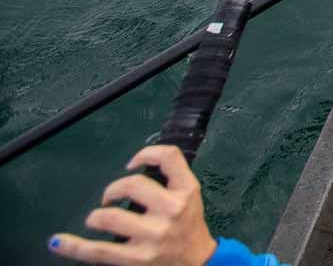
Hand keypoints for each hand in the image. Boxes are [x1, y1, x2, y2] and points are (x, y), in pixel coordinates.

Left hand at [49, 145, 217, 265]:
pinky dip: (73, 246)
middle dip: (113, 189)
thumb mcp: (190, 197)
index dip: (145, 154)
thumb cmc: (189, 226)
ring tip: (96, 219)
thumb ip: (171, 179)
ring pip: (110, 217)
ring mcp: (154, 235)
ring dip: (96, 216)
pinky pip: (98, 251)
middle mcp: (172, 210)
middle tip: (109, 198)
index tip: (131, 164)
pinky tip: (58, 242)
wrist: (198, 263)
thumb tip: (133, 165)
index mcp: (186, 190)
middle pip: (133, 185)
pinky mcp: (137, 259)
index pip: (169, 157)